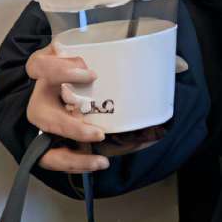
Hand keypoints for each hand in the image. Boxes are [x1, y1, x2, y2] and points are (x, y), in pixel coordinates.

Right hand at [23, 47, 171, 173]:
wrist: (69, 95)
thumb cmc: (87, 77)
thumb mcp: (98, 62)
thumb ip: (124, 59)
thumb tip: (180, 66)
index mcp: (47, 73)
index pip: (40, 67)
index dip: (60, 70)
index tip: (89, 73)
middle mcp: (42, 99)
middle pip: (42, 114)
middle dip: (70, 127)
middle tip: (98, 133)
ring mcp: (43, 124)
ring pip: (46, 145)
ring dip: (73, 155)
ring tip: (100, 159)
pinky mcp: (48, 144)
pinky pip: (55, 158)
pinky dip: (78, 163)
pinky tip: (100, 162)